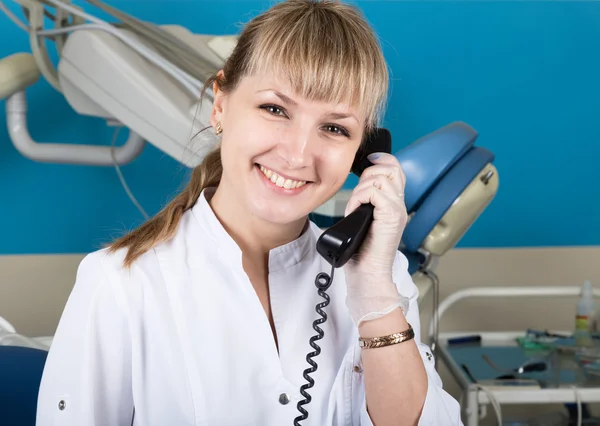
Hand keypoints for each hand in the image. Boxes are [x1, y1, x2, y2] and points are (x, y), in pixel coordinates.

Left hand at [343, 152, 409, 324]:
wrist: (367, 274)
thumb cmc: (361, 252)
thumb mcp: (362, 219)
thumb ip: (365, 201)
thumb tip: (357, 184)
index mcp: (393, 204)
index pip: (395, 169)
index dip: (381, 160)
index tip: (367, 161)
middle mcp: (399, 205)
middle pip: (390, 168)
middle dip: (368, 174)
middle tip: (357, 195)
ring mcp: (398, 210)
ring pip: (379, 178)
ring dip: (360, 190)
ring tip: (355, 207)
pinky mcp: (392, 216)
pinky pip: (373, 192)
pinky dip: (358, 199)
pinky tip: (355, 212)